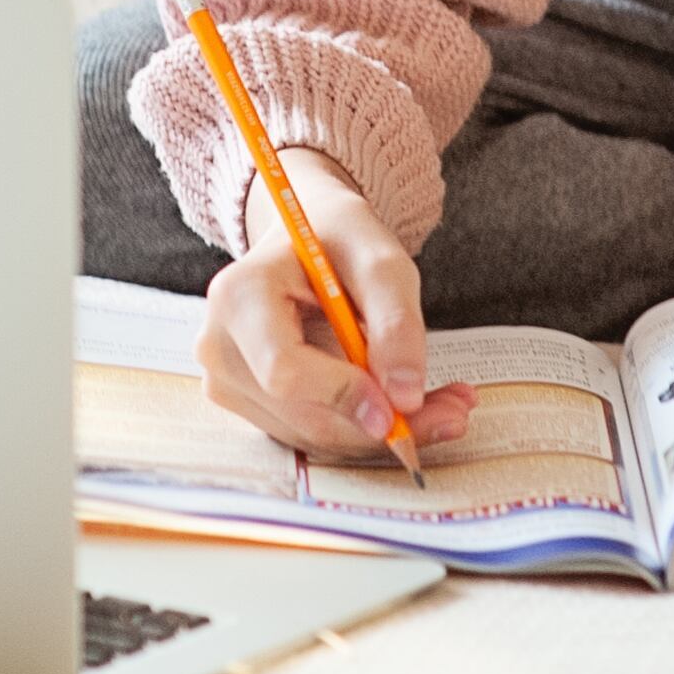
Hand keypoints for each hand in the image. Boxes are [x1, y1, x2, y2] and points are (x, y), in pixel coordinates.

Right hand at [197, 152, 476, 462]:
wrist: (306, 241)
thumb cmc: (338, 240)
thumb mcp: (380, 259)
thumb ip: (396, 323)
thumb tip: (404, 397)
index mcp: (239, 294)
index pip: (284, 368)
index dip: (344, 394)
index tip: (403, 405)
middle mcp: (219, 344)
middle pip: (300, 412)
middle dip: (379, 423)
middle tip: (454, 412)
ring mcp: (227, 380)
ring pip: (310, 433)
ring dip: (378, 430)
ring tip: (440, 405)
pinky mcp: (248, 403)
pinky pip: (310, 432)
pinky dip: (360, 427)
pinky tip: (401, 404)